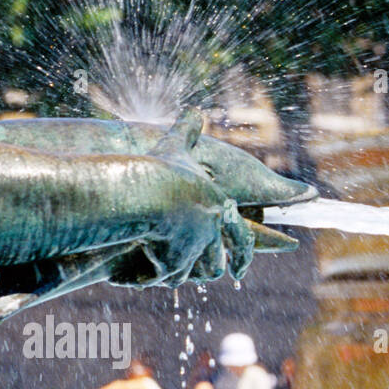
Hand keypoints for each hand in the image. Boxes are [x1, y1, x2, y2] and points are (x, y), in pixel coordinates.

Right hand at [105, 109, 255, 288]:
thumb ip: (186, 131)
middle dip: (218, 268)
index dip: (244, 251)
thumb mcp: (175, 148)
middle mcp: (213, 231)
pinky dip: (154, 276)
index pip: (241, 234)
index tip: (243, 267)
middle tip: (225, 279)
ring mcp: (196, 249)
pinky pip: (168, 275)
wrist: (145, 192)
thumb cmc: (161, 169)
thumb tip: (193, 109)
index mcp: (218, 206)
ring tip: (166, 272)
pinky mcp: (177, 262)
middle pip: (220, 259)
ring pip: (195, 270)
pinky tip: (143, 276)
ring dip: (181, 272)